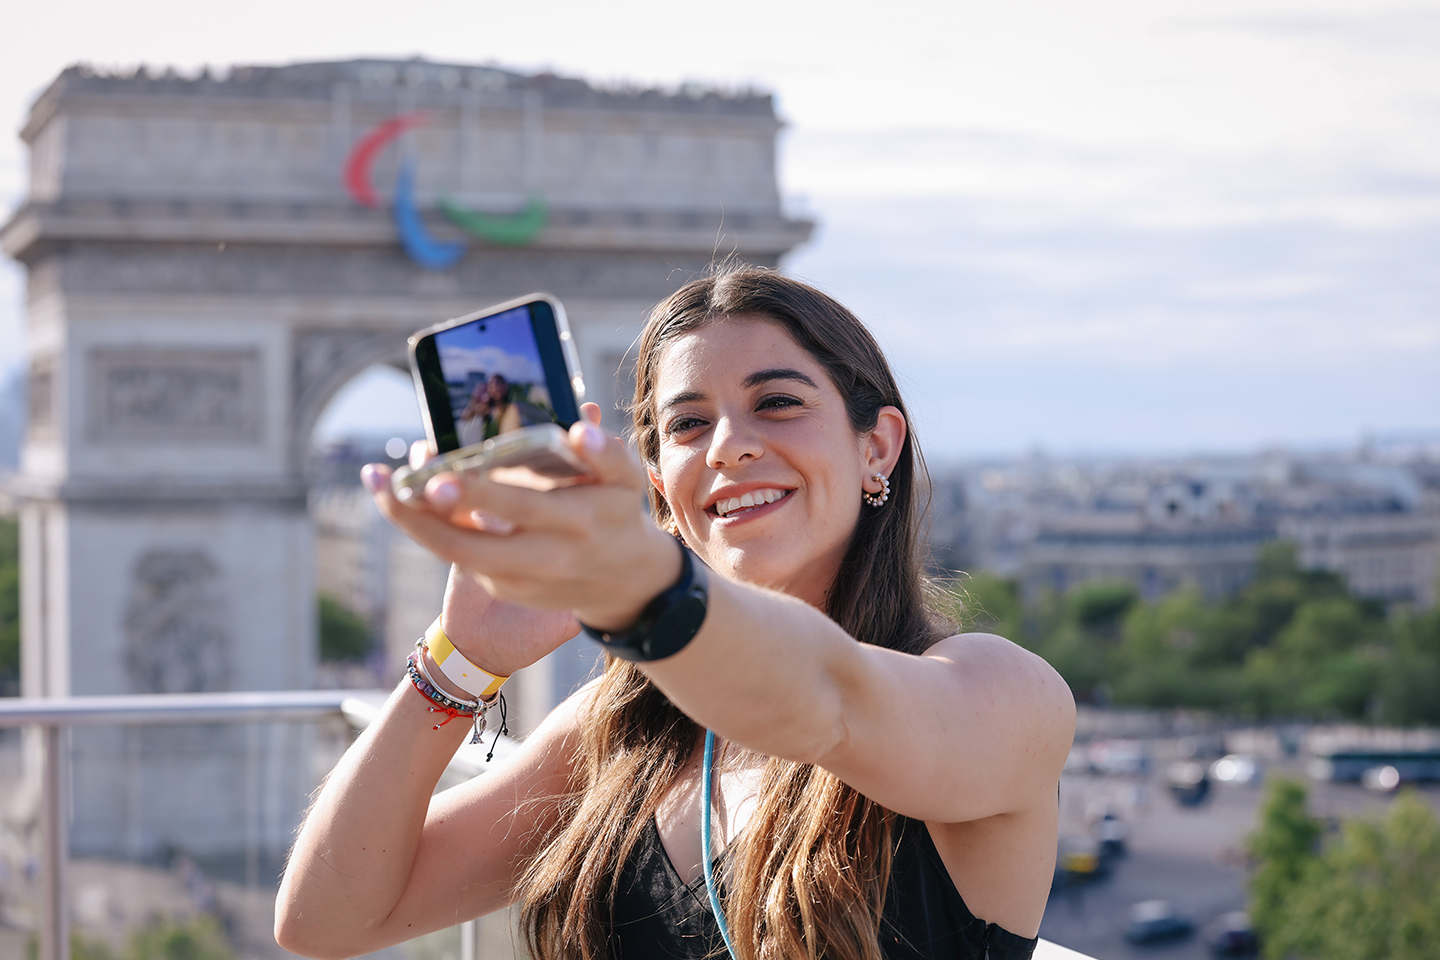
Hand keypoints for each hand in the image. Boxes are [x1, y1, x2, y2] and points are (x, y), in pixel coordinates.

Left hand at [361, 404, 679, 673]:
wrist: (622, 584)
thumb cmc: (617, 515)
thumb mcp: (625, 482)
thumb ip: (606, 453)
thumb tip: (581, 425)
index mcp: (574, 524)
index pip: (520, 508)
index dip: (478, 494)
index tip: (440, 475)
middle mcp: (543, 558)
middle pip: (469, 545)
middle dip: (423, 515)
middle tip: (389, 481)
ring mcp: (517, 579)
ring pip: (454, 554)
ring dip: (411, 521)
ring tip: (377, 481)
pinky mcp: (503, 587)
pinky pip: (458, 555)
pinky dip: (427, 525)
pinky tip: (403, 495)